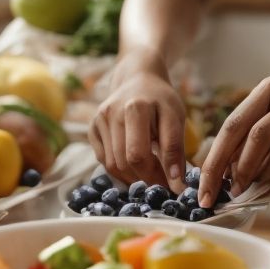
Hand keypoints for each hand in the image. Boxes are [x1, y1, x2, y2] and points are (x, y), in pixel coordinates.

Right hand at [90, 52, 187, 189]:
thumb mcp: (175, 119)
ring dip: (133, 178)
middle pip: (124, 162)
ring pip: (112, 165)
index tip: (172, 189)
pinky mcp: (92, 128)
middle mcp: (111, 113)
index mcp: (135, 108)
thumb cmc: (161, 100)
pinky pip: (104, 160)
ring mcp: (98, 121)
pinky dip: (121, 170)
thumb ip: (175, 150)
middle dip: (145, 179)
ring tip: (151, 176)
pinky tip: (135, 166)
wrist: (138, 79)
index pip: (139, 155)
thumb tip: (176, 185)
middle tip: (162, 184)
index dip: (156, 176)